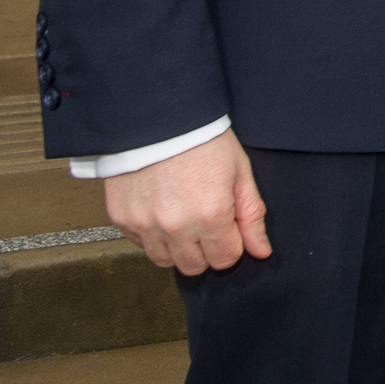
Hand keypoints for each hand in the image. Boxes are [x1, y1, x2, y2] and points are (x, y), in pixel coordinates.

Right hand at [102, 130, 270, 275]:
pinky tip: (161, 210)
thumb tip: (261, 250)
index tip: (228, 226)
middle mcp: (176, 227)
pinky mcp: (123, 219)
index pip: (225, 258)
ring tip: (183, 217)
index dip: (231, 243)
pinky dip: (152, 235)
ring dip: (177, 247)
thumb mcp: (239, 172)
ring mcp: (146, 225)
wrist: (159, 117)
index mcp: (211, 215)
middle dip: (205, 250)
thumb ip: (251, 215)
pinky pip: (140, 244)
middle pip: (194, 266)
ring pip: (165, 261)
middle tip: (206, 222)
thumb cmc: (203, 139)